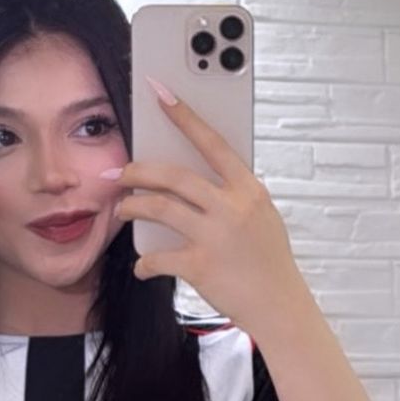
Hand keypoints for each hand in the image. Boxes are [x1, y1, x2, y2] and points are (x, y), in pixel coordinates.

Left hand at [109, 81, 308, 340]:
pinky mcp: (200, 266)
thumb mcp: (261, 217)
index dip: (184, 117)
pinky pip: (158, 257)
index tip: (161, 94)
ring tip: (123, 209)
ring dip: (134, 207)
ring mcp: (215, 236)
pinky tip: (142, 266)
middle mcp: (231, 207)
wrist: (279, 306)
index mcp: (248, 189)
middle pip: (175, 176)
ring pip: (160, 208)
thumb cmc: (269, 262)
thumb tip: (197, 180)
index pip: (211, 143)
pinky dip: (144, 263)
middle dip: (140, 171)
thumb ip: (234, 196)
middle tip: (120, 173)